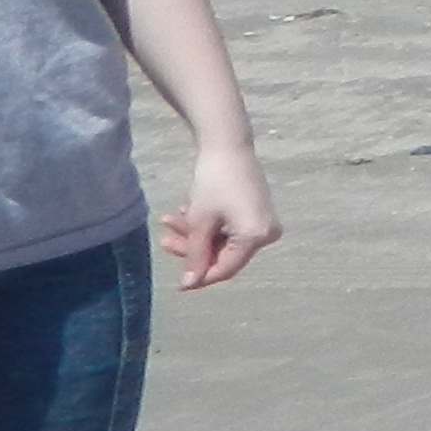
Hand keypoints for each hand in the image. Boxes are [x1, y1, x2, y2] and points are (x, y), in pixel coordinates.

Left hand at [164, 143, 279, 289]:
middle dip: (192, 247)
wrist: (228, 146)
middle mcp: (266, 234)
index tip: (178, 284)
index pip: (226, 268)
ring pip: (222, 240)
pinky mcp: (256, 213)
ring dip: (194, 233)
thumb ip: (196, 254)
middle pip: (223, 253)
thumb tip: (191, 283)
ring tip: (169, 220)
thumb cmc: (214, 182)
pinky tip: (186, 213)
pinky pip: (229, 229)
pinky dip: (207, 225)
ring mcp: (262, 223)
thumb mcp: (201, 221)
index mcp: (256, 237)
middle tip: (165, 240)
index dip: (200, 276)